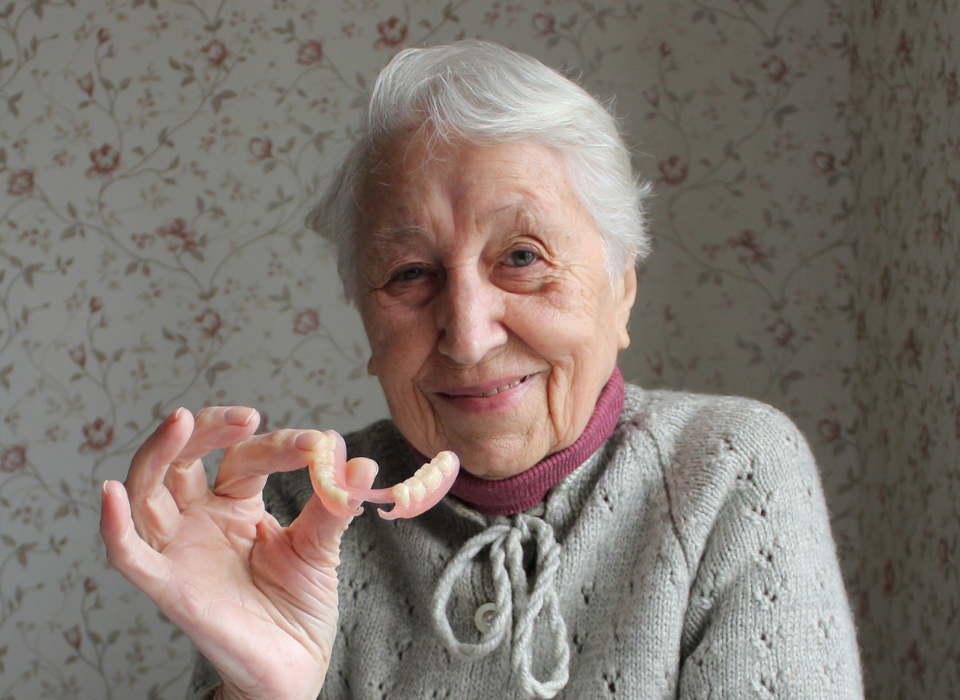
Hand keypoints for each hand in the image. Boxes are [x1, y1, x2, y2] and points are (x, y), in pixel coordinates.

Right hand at [100, 407, 375, 699]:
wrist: (294, 666)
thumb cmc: (299, 605)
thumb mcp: (320, 547)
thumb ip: (333, 505)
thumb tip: (360, 463)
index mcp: (234, 504)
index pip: (242, 457)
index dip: (276, 445)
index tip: (317, 446)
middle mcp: (199, 520)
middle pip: (183, 459)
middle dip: (207, 429)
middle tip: (245, 417)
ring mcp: (181, 551)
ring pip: (148, 491)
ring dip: (157, 453)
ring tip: (181, 419)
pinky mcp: (170, 588)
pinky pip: (131, 557)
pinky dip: (115, 527)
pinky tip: (110, 494)